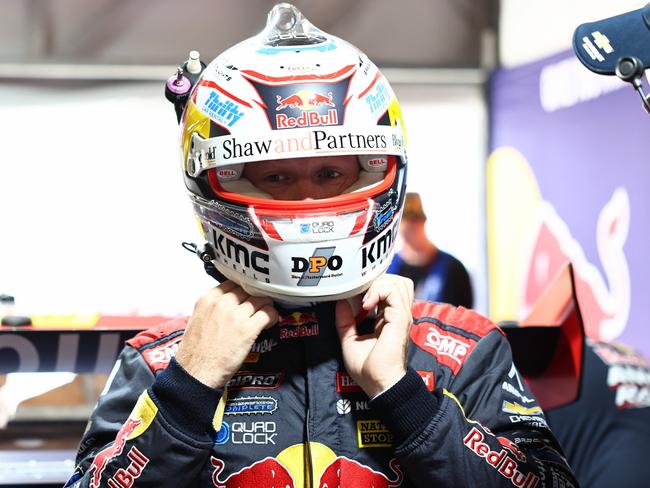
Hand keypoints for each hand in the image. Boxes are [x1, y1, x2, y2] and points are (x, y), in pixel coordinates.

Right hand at [175, 281, 277, 388]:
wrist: (196, 371)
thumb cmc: (195, 351)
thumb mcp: (197, 319)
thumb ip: (213, 308)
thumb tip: (229, 304)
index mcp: (207, 299)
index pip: (233, 283)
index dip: (243, 289)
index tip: (248, 295)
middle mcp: (222, 303)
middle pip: (247, 289)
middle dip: (254, 296)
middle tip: (259, 305)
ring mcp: (235, 315)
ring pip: (260, 299)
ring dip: (265, 305)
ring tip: (265, 313)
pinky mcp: (247, 329)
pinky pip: (268, 313)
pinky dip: (272, 316)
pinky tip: (270, 321)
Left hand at [335, 274, 413, 398]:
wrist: (379, 384)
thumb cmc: (368, 368)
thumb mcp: (349, 340)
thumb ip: (345, 320)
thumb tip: (340, 302)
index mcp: (387, 318)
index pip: (388, 289)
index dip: (371, 285)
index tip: (354, 294)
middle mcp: (397, 314)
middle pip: (397, 282)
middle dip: (377, 281)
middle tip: (361, 294)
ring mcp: (401, 315)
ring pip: (398, 282)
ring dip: (378, 284)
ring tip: (365, 299)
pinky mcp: (400, 319)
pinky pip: (394, 292)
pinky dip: (378, 291)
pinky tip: (366, 304)